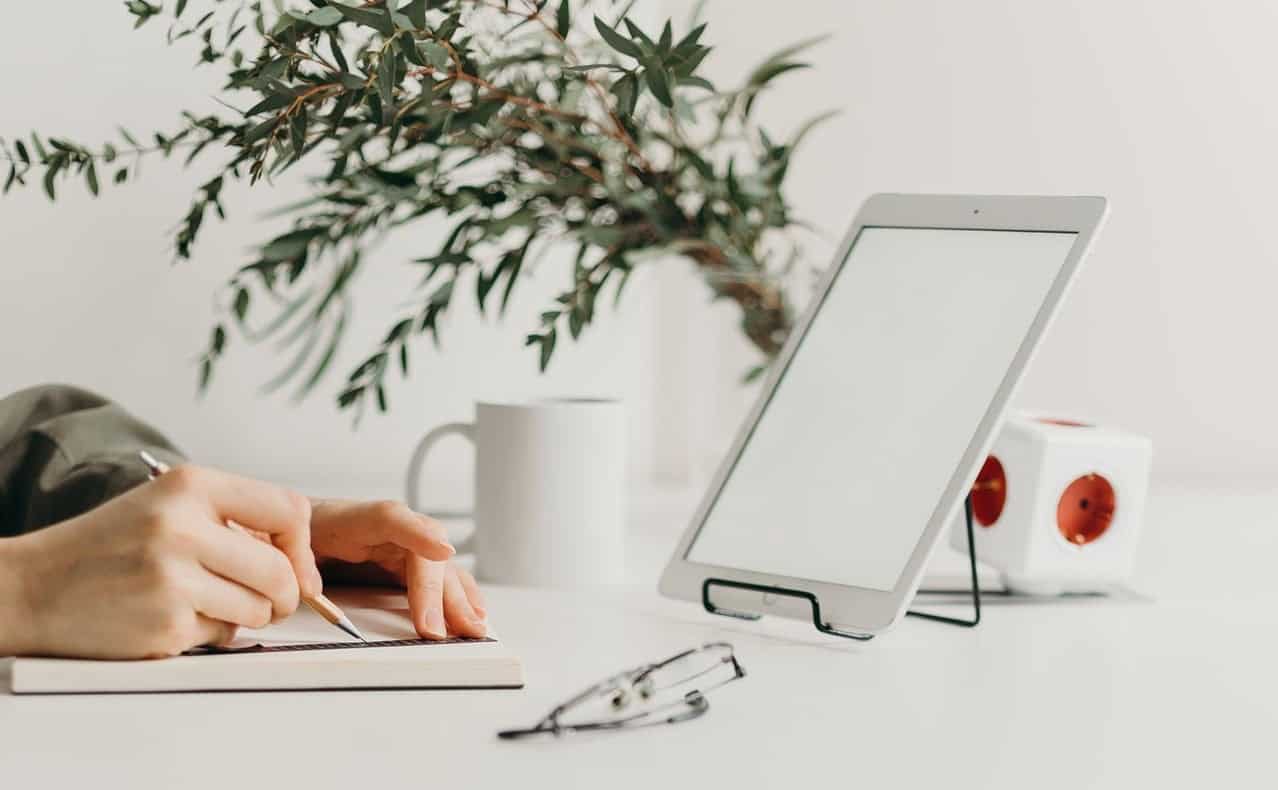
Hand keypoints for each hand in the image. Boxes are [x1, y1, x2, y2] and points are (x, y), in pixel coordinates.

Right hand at [0, 465, 318, 658]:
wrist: (33, 586)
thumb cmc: (111, 547)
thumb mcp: (171, 507)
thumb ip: (236, 522)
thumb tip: (304, 567)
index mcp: (190, 486)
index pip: (288, 509)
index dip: (301, 545)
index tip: (296, 565)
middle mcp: (183, 526)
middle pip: (280, 570)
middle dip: (285, 594)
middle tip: (272, 601)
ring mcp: (173, 577)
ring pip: (259, 608)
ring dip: (246, 614)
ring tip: (206, 601)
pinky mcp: (165, 623)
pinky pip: (223, 635)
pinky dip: (209, 632)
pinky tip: (171, 616)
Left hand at [309, 499, 486, 639]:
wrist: (300, 532)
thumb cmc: (298, 535)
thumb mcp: (290, 546)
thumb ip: (302, 565)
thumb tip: (313, 591)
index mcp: (358, 517)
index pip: (392, 519)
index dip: (419, 534)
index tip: (443, 553)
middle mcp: (391, 530)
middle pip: (425, 556)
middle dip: (438, 593)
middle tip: (436, 630)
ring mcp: (406, 546)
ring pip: (441, 570)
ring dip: (458, 599)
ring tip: (472, 626)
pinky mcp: (410, 565)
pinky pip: (441, 579)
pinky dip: (459, 596)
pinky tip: (473, 612)